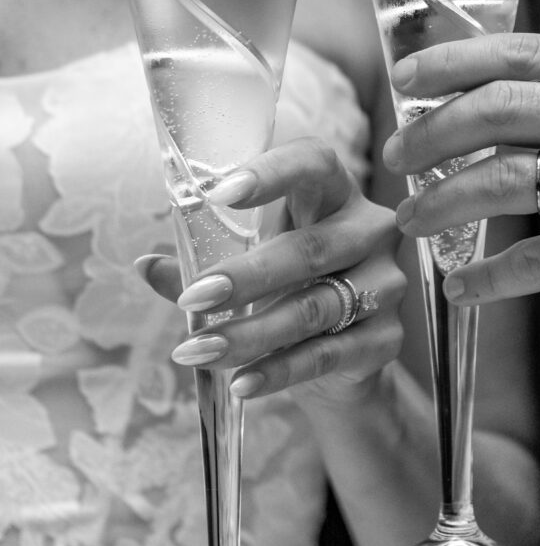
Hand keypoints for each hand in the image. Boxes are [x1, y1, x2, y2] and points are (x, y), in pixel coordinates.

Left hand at [137, 137, 405, 397]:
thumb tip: (145, 265)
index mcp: (334, 192)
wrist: (342, 356)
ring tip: (197, 352)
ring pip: (317, 307)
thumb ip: (201, 264)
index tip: (219, 194)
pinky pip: (329, 354)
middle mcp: (370, 230)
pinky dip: (280, 371)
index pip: (313, 163)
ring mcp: (386, 284)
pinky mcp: (388, 337)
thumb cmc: (290, 286)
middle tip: (194, 299)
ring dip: (251, 333)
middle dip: (246, 276)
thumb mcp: (246, 264)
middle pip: (312, 248)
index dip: (271, 173)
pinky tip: (241, 383)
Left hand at [383, 32, 539, 340]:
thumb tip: (466, 101)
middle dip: (431, 133)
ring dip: (440, 203)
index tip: (405, 79)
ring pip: (502, 181)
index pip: (521, 53)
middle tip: (397, 158)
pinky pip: (532, 259)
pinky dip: (485, 277)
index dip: (451, 63)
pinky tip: (460, 286)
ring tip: (413, 220)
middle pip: (499, 109)